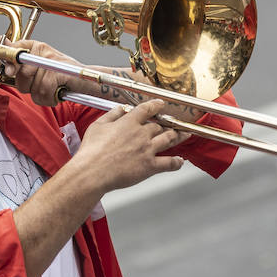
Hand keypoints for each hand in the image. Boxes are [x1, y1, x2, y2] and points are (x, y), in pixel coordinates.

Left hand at [4, 39, 81, 105]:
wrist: (87, 82)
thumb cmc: (64, 78)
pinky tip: (57, 92)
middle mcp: (43, 51)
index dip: (9, 61)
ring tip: (52, 90)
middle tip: (42, 86)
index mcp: (37, 47)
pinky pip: (44, 90)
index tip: (9, 71)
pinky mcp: (59, 71)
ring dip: (41, 95)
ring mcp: (51, 60)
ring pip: (33, 86)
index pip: (15, 48)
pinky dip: (50, 97)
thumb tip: (5, 61)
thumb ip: (22, 67)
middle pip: (21, 74)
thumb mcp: (40, 71)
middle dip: (29, 87)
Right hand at [72, 99, 189, 190]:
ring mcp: (147, 150)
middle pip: (160, 126)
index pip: (147, 109)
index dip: (156, 105)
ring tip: (184, 134)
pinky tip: (180, 161)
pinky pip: (169, 163)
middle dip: (167, 124)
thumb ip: (111, 115)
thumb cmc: (92, 151)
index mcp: (129, 122)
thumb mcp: (97, 126)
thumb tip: (120, 108)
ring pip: (169, 139)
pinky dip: (177, 162)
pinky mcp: (150, 166)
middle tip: (172, 124)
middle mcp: (141, 134)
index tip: (160, 104)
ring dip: (178, 136)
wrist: (93, 171)